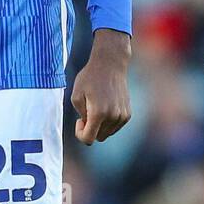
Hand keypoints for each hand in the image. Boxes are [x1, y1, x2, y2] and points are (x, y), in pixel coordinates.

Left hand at [70, 28, 131, 144]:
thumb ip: (81, 116)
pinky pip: (115, 127)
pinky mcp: (128, 114)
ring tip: (96, 107)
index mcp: (98, 113)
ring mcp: (122, 116)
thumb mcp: (76, 96)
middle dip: (90, 129)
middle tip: (87, 111)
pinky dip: (108, 121)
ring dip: (100, 125)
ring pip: (107, 133)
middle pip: (98, 137)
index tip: (79, 120)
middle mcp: (113, 117)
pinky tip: (105, 106)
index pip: (88, 139)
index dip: (80, 134)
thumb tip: (89, 127)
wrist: (110, 64)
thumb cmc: (90, 78)